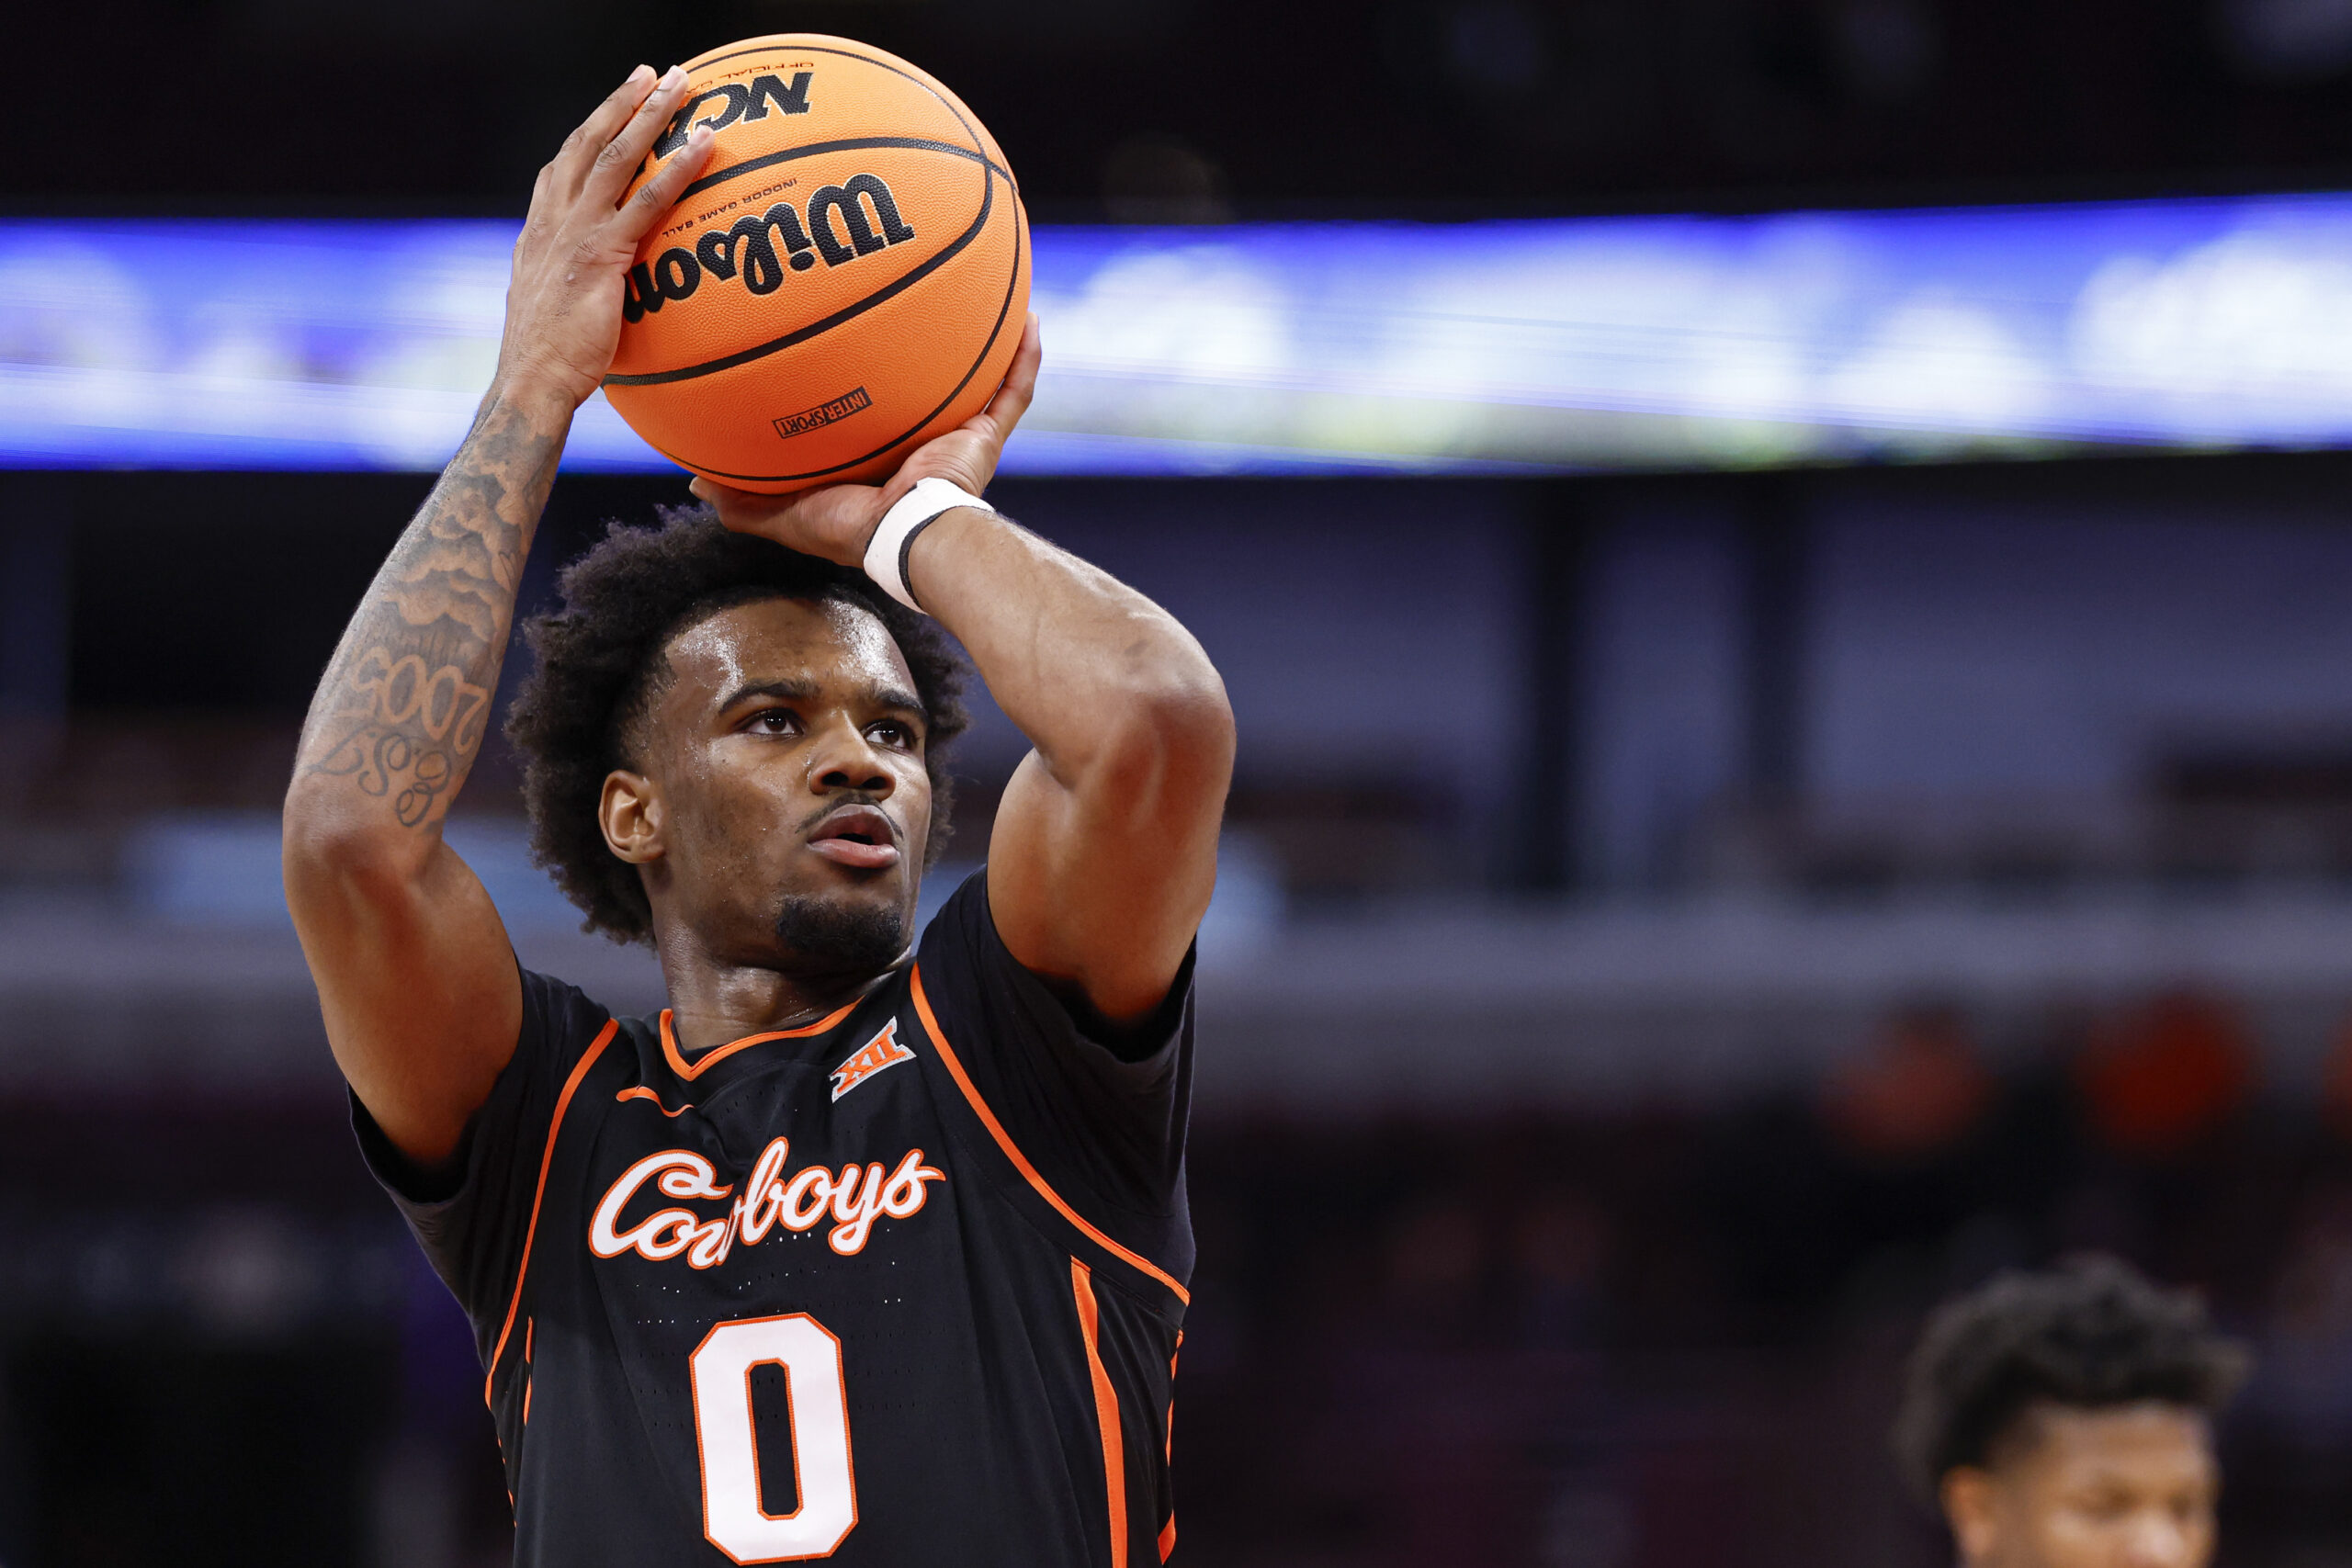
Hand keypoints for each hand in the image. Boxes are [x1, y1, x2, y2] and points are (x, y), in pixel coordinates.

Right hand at [492, 64, 715, 411]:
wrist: (530, 381)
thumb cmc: (546, 364)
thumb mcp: (554, 314)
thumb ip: (574, 291)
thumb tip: (598, 298)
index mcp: (538, 232)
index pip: (561, 168)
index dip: (586, 133)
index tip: (611, 110)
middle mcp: (553, 221)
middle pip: (586, 143)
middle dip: (620, 104)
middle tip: (650, 74)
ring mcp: (576, 233)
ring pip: (616, 156)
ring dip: (650, 114)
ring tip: (681, 84)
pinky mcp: (602, 254)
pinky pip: (647, 200)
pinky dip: (677, 166)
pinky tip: (705, 144)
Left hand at [691, 314, 1043, 564]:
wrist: (910, 538)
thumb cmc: (853, 530)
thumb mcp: (786, 512)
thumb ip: (744, 501)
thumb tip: (696, 484)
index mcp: (878, 453)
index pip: (868, 406)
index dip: (860, 373)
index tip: (843, 332)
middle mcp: (921, 438)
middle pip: (923, 380)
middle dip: (922, 341)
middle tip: (909, 292)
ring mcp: (958, 435)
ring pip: (975, 375)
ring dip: (982, 336)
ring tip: (981, 287)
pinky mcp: (986, 437)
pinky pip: (1014, 390)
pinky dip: (1026, 357)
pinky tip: (1031, 316)